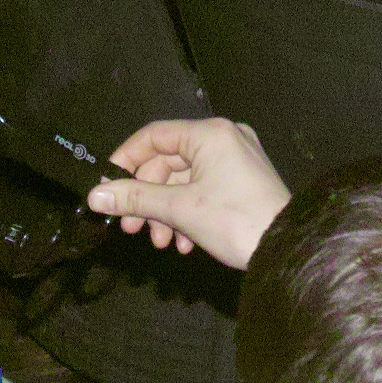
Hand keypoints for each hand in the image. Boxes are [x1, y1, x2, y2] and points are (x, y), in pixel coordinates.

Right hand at [88, 118, 291, 269]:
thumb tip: (97, 195)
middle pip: (168, 163)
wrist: (285, 249)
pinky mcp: (242, 181)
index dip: (126, 160)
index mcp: (211, 134)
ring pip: (184, 181)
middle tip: (132, 227)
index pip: (155, 135)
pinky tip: (185, 244)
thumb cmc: (236, 221)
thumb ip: (135, 198)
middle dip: (148, 199)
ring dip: (166, 213)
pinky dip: (188, 214)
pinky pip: (204, 190)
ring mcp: (236, 159)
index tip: (108, 186)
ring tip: (161, 242)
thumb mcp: (179, 210)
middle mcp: (225, 138)